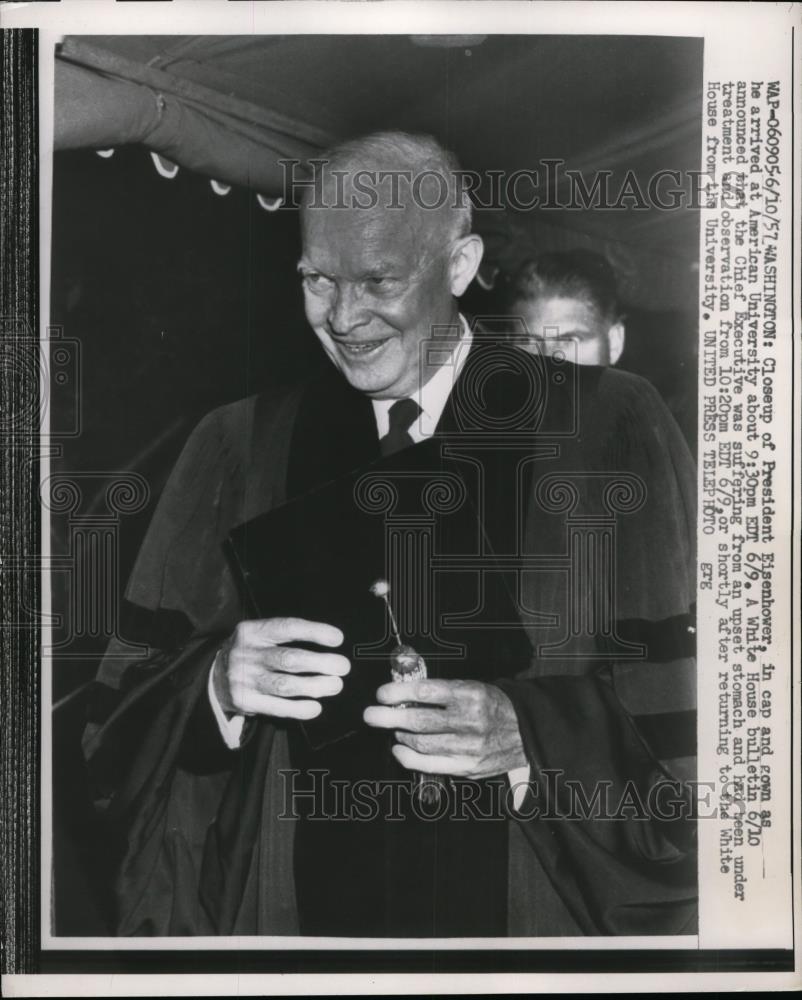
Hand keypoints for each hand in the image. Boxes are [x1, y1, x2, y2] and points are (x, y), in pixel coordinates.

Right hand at [213, 617, 349, 720]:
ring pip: (285, 685)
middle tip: (342, 667)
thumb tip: (329, 644)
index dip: (314, 632)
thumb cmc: (251, 653)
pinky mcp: (244, 702)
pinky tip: (315, 707)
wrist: (214, 676)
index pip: (287, 628)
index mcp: (252, 631)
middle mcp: (247, 654)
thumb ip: (286, 637)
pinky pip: (277, 708)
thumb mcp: (259, 636)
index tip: (338, 639)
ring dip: (314, 686)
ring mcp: (244, 679)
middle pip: (288, 659)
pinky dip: (299, 709)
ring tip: (335, 685)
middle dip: (320, 663)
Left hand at [363, 678, 525, 779]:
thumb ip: (440, 691)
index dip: (399, 692)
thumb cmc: (493, 705)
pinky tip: (399, 748)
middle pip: (419, 720)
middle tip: (370, 714)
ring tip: (394, 728)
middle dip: (388, 717)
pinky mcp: (468, 768)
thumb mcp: (472, 687)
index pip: (426, 692)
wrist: (526, 731)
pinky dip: (408, 757)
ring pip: (421, 744)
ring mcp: (469, 747)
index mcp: (470, 694)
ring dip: (400, 735)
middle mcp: (470, 721)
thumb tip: (403, 693)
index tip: (382, 693)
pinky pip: (429, 765)